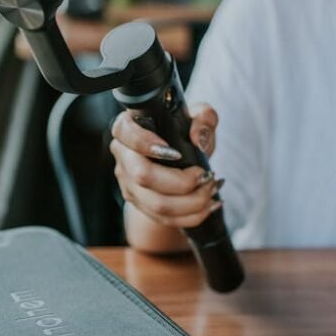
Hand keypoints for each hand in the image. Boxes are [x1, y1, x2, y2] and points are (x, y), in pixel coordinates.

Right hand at [110, 103, 221, 229]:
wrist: (183, 157)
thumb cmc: (186, 132)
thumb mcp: (200, 116)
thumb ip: (204, 118)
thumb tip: (198, 139)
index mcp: (129, 127)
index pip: (123, 132)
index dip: (144, 142)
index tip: (175, 152)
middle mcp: (124, 156)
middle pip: (142, 176)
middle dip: (181, 182)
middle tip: (206, 175)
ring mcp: (129, 183)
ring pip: (156, 204)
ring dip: (192, 202)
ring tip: (212, 189)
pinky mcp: (140, 205)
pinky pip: (165, 219)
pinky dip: (193, 215)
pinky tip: (210, 205)